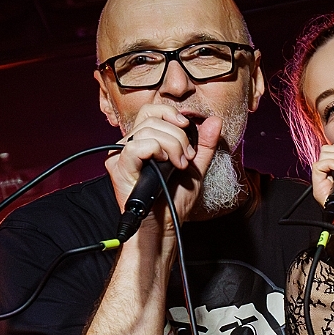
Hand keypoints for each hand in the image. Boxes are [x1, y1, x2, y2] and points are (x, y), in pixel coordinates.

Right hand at [105, 103, 220, 226]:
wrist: (166, 224)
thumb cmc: (175, 199)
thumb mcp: (196, 167)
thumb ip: (205, 144)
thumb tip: (215, 120)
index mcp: (145, 141)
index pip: (152, 111)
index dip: (170, 113)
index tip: (186, 127)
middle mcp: (131, 145)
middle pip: (152, 118)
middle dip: (177, 135)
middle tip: (187, 158)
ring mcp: (122, 155)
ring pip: (148, 130)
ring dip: (172, 146)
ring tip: (179, 165)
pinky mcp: (118, 166)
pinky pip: (137, 146)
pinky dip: (156, 150)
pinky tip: (165, 164)